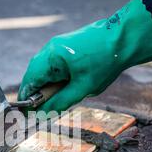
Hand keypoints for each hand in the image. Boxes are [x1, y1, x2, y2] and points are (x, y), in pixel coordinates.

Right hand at [18, 0, 151, 113]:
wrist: (124, 38)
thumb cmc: (105, 62)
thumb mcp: (83, 88)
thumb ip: (61, 101)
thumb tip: (43, 113)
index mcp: (51, 57)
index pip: (30, 81)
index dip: (26, 99)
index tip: (27, 114)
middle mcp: (50, 48)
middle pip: (33, 74)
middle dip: (35, 93)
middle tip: (40, 110)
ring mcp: (57, 45)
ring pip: (42, 69)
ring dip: (44, 85)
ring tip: (53, 100)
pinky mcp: (65, 45)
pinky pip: (52, 63)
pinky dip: (52, 76)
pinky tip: (62, 86)